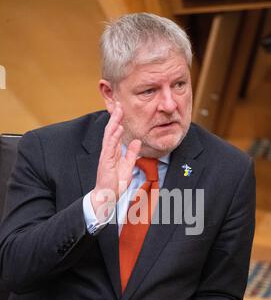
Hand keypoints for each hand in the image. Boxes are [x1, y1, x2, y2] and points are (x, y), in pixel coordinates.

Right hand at [91, 102, 140, 220]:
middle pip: (111, 131)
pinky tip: (118, 127)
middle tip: (119, 104)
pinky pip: (110, 146)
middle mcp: (108, 151)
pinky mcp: (105, 161)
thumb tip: (136, 142)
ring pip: (109, 135)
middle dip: (115, 117)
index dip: (119, 121)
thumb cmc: (115, 184)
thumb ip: (131, 154)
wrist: (107, 196)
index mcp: (113, 152)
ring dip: (114, 122)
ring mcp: (106, 155)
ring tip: (118, 111)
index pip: (116, 133)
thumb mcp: (128, 166)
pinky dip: (114, 136)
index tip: (123, 110)